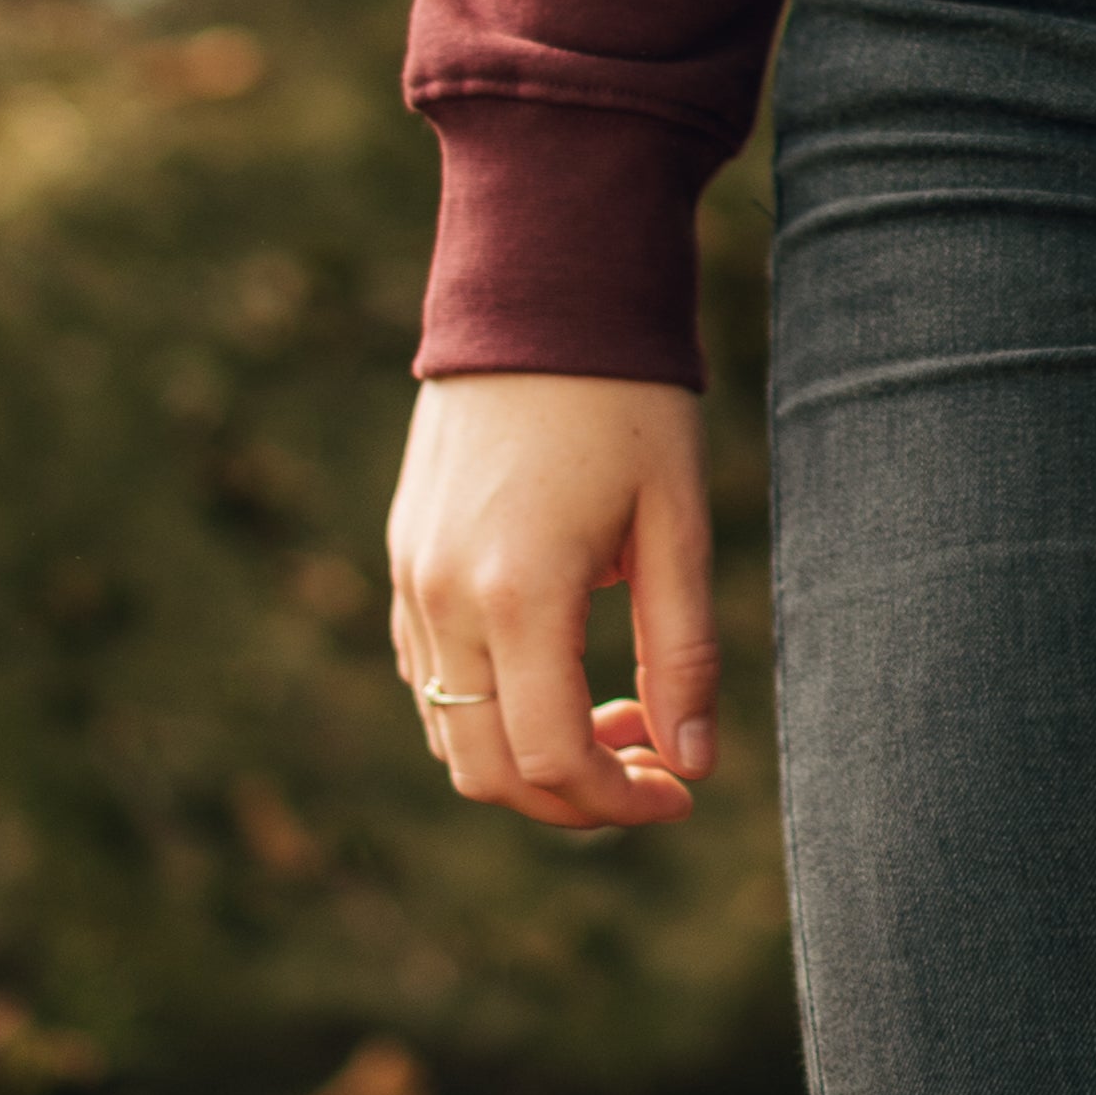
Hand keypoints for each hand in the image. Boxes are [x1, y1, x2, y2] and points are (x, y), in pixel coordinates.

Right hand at [388, 375, 717, 835]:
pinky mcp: (403, 558)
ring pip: (448, 732)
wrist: (541, 292)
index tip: (679, 793)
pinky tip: (562, 667)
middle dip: (572, 797)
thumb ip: (683, 652)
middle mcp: (444, 598)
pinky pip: (429, 676)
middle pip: (486, 771)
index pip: (549, 761)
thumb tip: (692, 765)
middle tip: (652, 763)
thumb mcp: (675, 521)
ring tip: (617, 709)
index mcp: (520, 593)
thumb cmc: (627, 399)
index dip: (617, 802)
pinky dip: (488, 706)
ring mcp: (410, 579)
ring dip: (528, 753)